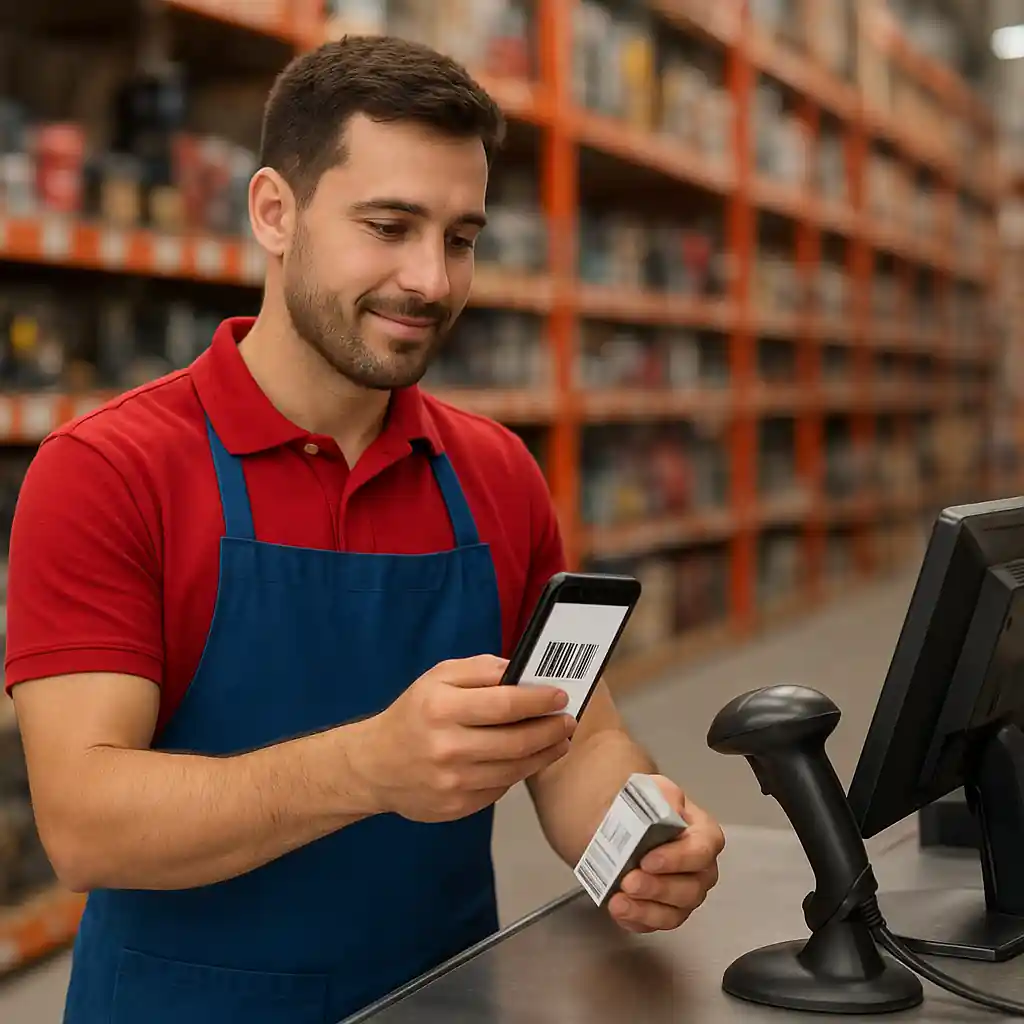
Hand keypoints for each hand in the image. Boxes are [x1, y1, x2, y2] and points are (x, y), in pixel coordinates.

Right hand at [352, 655, 575, 823]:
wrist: (375, 765)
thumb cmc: (414, 714)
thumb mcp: (439, 677)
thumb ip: (482, 670)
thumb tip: (523, 671)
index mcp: (441, 708)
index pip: (504, 704)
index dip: (539, 701)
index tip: (561, 696)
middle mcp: (446, 747)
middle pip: (516, 741)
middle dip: (551, 730)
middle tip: (569, 721)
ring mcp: (452, 782)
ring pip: (514, 769)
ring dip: (545, 754)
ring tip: (559, 740)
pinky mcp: (457, 807)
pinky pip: (501, 788)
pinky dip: (518, 772)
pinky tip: (528, 759)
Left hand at [607, 776, 724, 934]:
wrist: (626, 824)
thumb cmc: (648, 808)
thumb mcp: (656, 790)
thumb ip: (664, 796)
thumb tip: (668, 808)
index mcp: (705, 837)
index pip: (701, 852)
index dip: (677, 859)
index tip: (648, 860)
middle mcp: (701, 870)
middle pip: (689, 889)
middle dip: (657, 888)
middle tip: (629, 881)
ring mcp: (685, 895)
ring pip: (674, 913)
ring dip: (646, 910)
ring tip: (619, 901)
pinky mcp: (665, 911)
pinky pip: (655, 924)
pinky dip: (636, 920)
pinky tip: (619, 910)